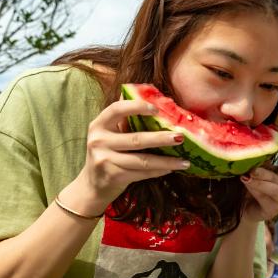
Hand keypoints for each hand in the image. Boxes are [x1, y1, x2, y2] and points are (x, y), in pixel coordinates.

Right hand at [73, 100, 189, 213]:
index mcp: (99, 125)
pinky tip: (172, 169)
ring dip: (166, 161)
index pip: (117, 110)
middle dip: (161, 138)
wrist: (92, 186)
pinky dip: (159, 171)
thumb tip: (149, 92)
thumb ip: (124, 118)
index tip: (156, 109)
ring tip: (185, 161)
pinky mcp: (114, 177)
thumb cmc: (107, 154)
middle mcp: (99, 141)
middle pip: (136, 139)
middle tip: (181, 137)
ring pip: (143, 160)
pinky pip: (142, 173)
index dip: (136, 106)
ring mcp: (105, 160)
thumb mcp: (109, 134)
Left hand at [241, 140, 277, 222]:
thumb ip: (259, 163)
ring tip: (244, 177)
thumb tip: (252, 145)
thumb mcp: (255, 174)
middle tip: (250, 169)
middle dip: (263, 170)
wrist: (244, 211)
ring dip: (257, 181)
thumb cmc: (250, 189)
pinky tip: (246, 184)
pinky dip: (256, 189)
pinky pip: (267, 196)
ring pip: (273, 186)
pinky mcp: (277, 208)